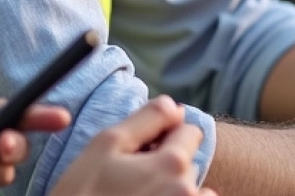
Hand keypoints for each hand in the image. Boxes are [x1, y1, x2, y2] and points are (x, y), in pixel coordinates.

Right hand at [51, 96, 216, 195]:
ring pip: (188, 190)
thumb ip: (146, 119)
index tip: (140, 151)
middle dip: (165, 166)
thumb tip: (176, 107)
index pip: (190, 132)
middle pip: (188, 164)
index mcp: (172, 165)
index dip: (164, 135)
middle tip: (128, 181)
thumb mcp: (104, 147)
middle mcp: (187, 191)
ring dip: (169, 190)